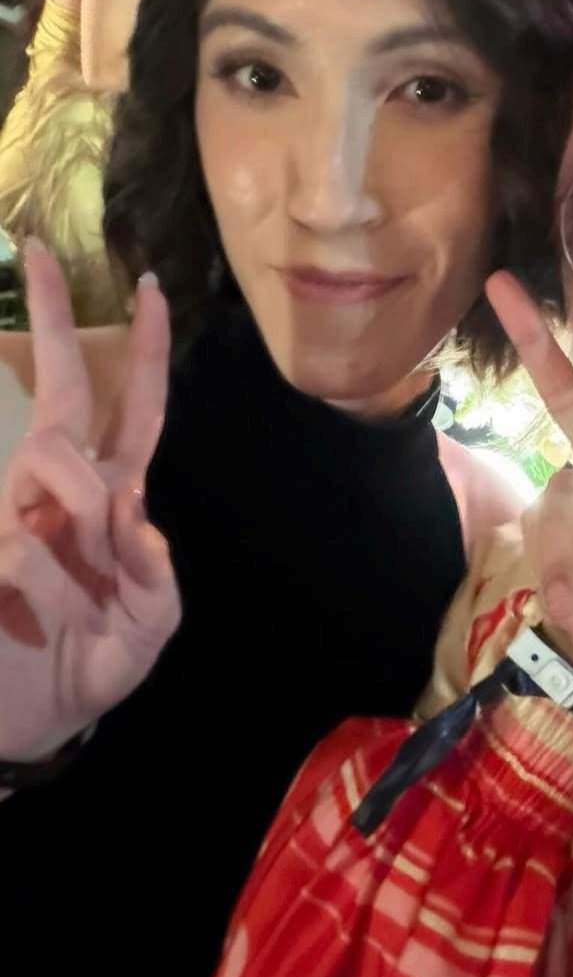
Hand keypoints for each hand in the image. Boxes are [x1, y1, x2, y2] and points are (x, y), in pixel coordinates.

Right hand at [0, 242, 176, 763]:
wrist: (34, 723)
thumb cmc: (96, 664)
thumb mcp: (151, 624)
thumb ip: (153, 570)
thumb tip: (132, 505)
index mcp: (114, 500)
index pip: (132, 412)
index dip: (144, 355)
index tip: (151, 290)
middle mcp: (62, 493)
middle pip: (60, 396)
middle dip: (54, 324)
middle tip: (39, 254)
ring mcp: (15, 516)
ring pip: (49, 466)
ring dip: (80, 532)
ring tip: (84, 606)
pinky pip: (19, 544)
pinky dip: (50, 586)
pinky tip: (34, 619)